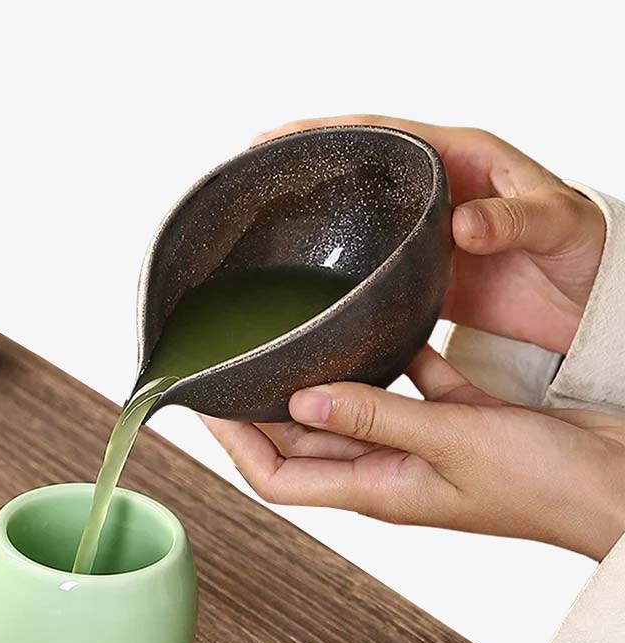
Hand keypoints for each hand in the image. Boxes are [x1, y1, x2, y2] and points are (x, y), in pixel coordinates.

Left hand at [203, 348, 624, 560]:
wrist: (616, 483)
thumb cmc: (545, 482)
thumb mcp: (451, 442)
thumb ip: (376, 418)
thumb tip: (302, 399)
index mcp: (377, 488)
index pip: (277, 477)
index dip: (235, 445)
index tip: (207, 403)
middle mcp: (387, 470)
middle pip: (302, 440)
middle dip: (262, 406)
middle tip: (235, 361)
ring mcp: (419, 444)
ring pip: (349, 410)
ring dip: (319, 382)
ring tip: (290, 341)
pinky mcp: (453, 419)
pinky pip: (407, 386)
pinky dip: (389, 361)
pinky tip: (378, 327)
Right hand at [254, 115, 605, 353]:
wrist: (592, 308)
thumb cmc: (586, 251)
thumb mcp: (558, 222)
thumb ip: (514, 218)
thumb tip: (463, 222)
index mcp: (463, 160)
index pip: (384, 133)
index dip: (329, 129)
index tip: (278, 136)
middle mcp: (438, 193)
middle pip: (361, 173)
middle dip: (310, 168)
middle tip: (256, 173)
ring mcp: (428, 235)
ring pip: (362, 221)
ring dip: (320, 220)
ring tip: (270, 223)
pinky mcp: (428, 276)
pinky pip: (379, 268)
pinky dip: (346, 271)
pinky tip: (315, 279)